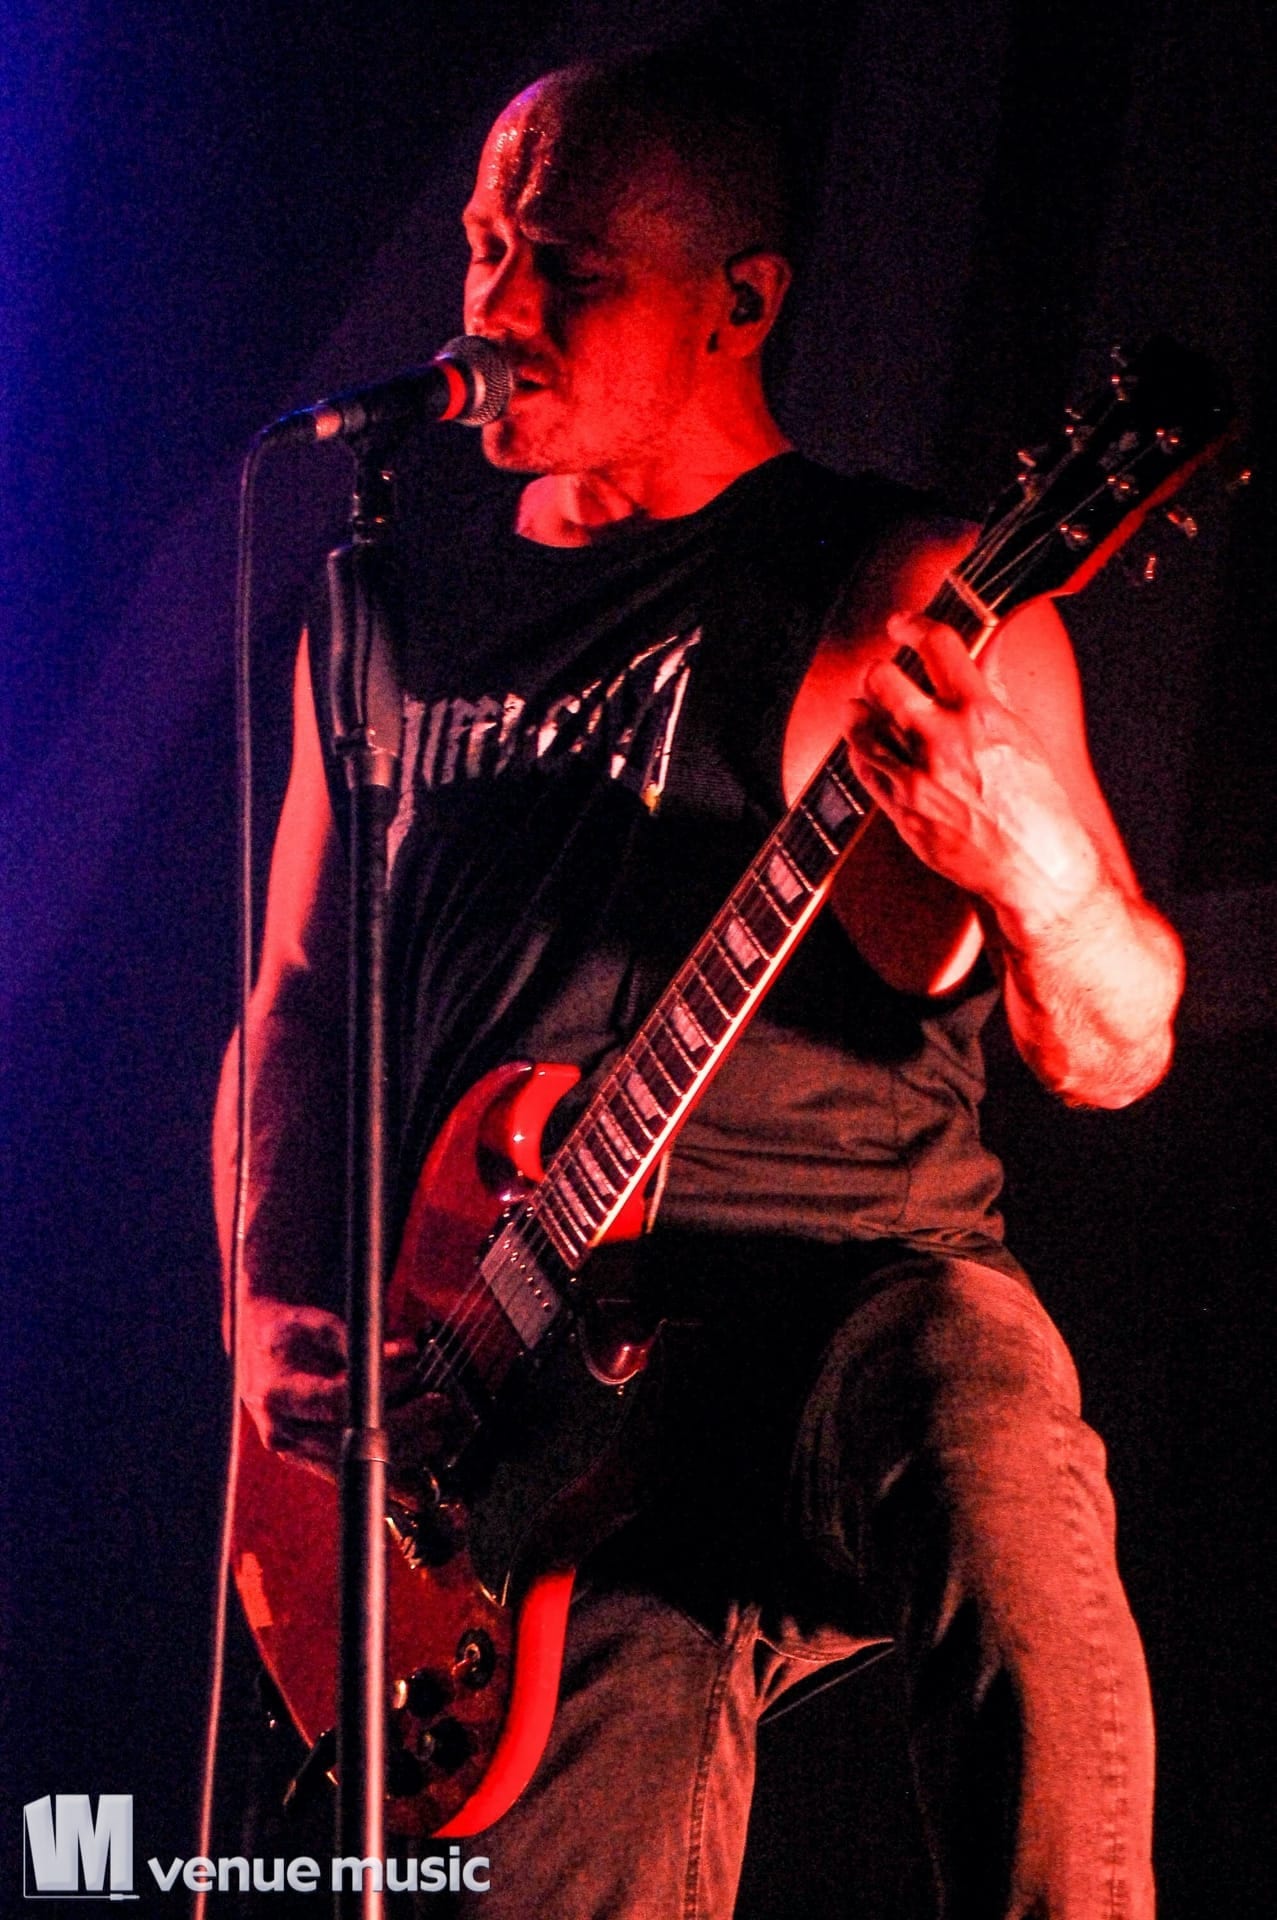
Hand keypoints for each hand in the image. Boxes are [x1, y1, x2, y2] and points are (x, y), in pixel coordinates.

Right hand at [238, 1297, 454, 1488]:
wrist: (258, 1352)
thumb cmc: (287, 1333)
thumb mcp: (312, 1322)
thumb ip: (355, 1338)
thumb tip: (405, 1352)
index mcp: (277, 1395)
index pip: (335, 1400)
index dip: (379, 1389)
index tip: (412, 1374)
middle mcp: (283, 1431)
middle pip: (349, 1438)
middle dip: (401, 1425)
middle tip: (438, 1404)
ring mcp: (295, 1452)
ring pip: (353, 1465)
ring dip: (401, 1454)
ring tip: (436, 1435)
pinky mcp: (310, 1461)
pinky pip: (351, 1475)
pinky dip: (384, 1475)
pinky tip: (416, 1472)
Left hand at [846, 613, 1102, 930]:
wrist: (1034, 868)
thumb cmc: (1039, 808)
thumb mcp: (1022, 737)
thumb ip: (992, 693)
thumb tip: (980, 657)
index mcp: (983, 714)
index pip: (938, 645)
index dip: (913, 625)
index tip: (902, 625)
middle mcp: (945, 739)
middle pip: (883, 678)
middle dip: (880, 672)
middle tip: (883, 676)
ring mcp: (917, 775)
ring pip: (861, 721)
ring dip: (861, 709)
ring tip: (868, 710)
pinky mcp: (900, 808)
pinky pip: (862, 765)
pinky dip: (861, 748)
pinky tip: (870, 746)